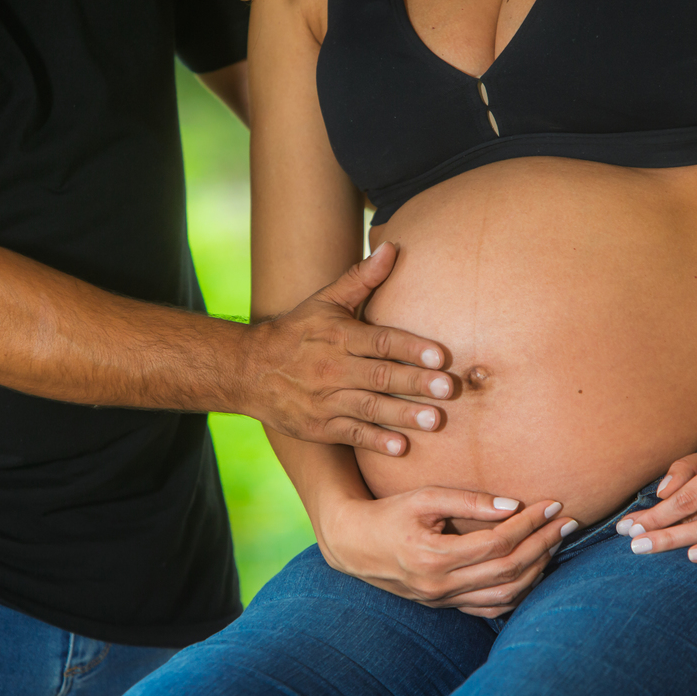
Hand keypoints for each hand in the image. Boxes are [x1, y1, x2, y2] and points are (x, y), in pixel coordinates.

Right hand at [243, 243, 454, 455]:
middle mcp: (333, 368)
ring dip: (402, 415)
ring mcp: (326, 400)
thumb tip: (393, 247)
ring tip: (434, 420)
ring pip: (369, 407)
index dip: (410, 348)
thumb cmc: (297, 332)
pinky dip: (374, 441)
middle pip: (379, 375)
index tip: (440, 356)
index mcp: (339, 336)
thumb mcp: (325, 301)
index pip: (380, 340)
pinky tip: (400, 448)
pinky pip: (351, 434)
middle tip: (448, 388)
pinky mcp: (320, 427)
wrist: (248, 370)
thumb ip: (362, 278)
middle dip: (415, 382)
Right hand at [318, 487, 577, 617]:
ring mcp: (443, 600)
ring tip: (554, 543)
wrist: (354, 545)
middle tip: (567, 522)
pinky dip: (518, 591)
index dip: (530, 524)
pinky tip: (533, 570)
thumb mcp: (423, 498)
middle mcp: (441, 585)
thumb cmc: (388, 514)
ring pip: (505, 594)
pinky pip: (491, 607)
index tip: (552, 504)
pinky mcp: (445, 605)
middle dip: (543, 544)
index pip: (498, 542)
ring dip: (537, 569)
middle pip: (508, 570)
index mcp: (435, 556)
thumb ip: (466, 500)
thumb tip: (511, 505)